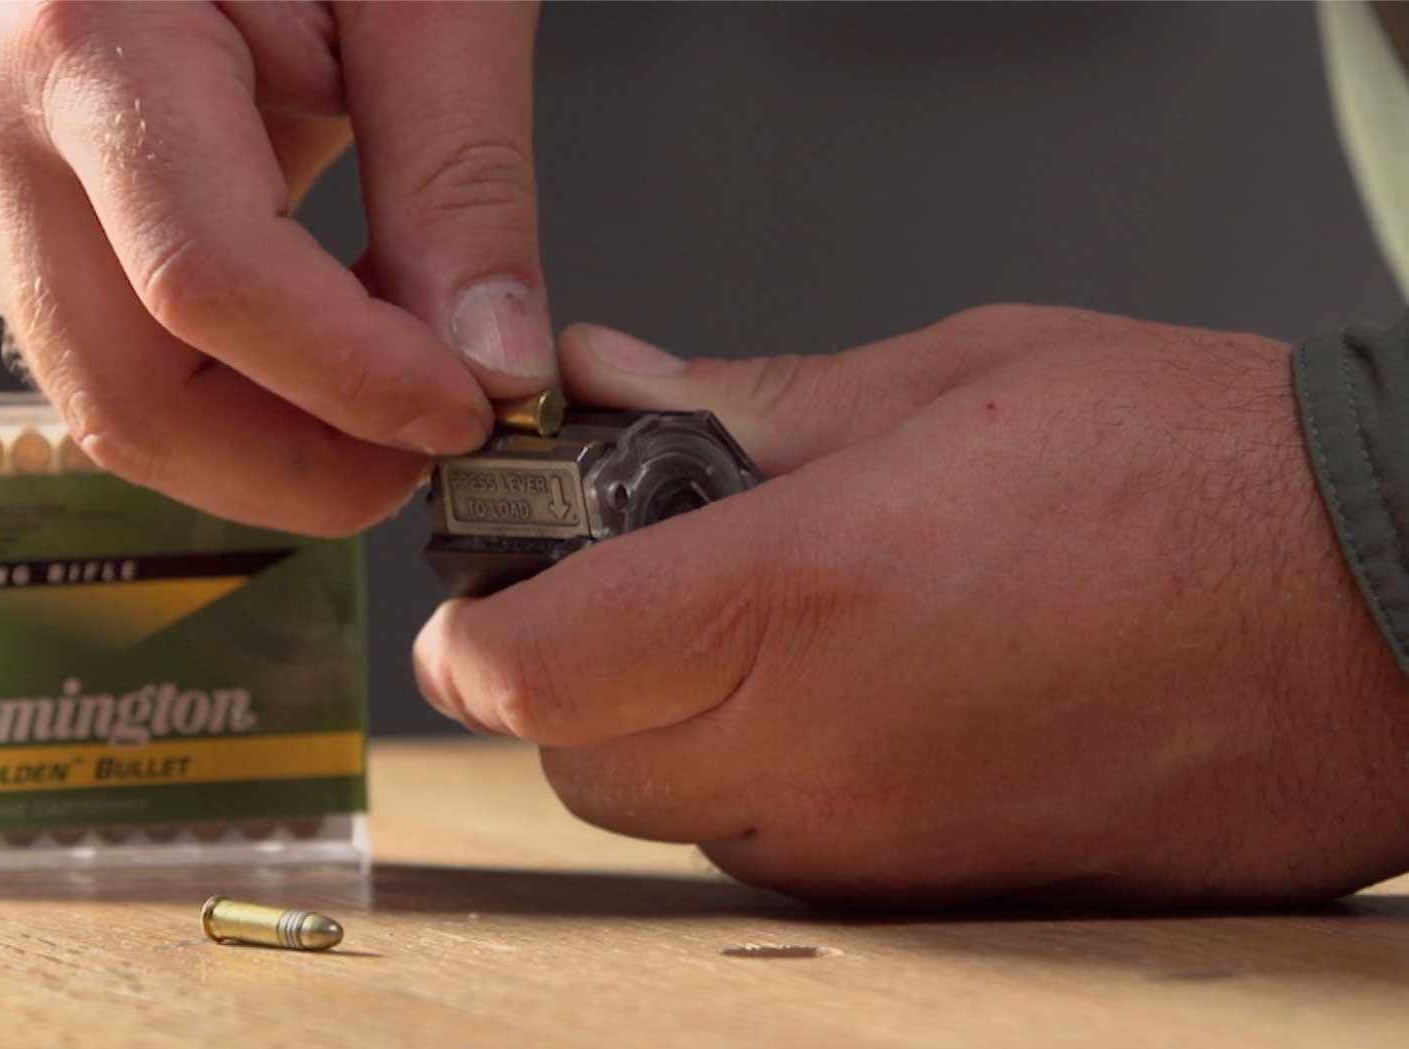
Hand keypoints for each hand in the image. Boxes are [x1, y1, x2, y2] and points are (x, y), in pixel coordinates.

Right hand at [0, 2, 550, 533]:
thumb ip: (463, 183)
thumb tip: (496, 366)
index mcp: (89, 34)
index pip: (212, 282)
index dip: (354, 382)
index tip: (474, 412)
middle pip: (129, 389)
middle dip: (296, 467)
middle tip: (430, 458)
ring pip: (109, 398)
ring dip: (261, 447)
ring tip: (389, 414)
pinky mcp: (18, 203)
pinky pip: (111, 351)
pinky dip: (225, 396)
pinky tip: (323, 370)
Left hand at [414, 305, 1408, 906]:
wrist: (1376, 614)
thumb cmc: (1184, 473)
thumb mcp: (937, 381)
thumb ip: (737, 402)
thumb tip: (611, 384)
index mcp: (793, 606)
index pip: (522, 671)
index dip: (475, 628)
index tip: (487, 586)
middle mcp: (815, 760)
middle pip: (571, 758)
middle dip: (567, 671)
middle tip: (637, 577)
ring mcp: (872, 855)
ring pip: (668, 812)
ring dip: (666, 724)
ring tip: (773, 621)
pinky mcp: (931, 902)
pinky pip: (772, 852)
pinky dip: (761, 777)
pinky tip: (853, 689)